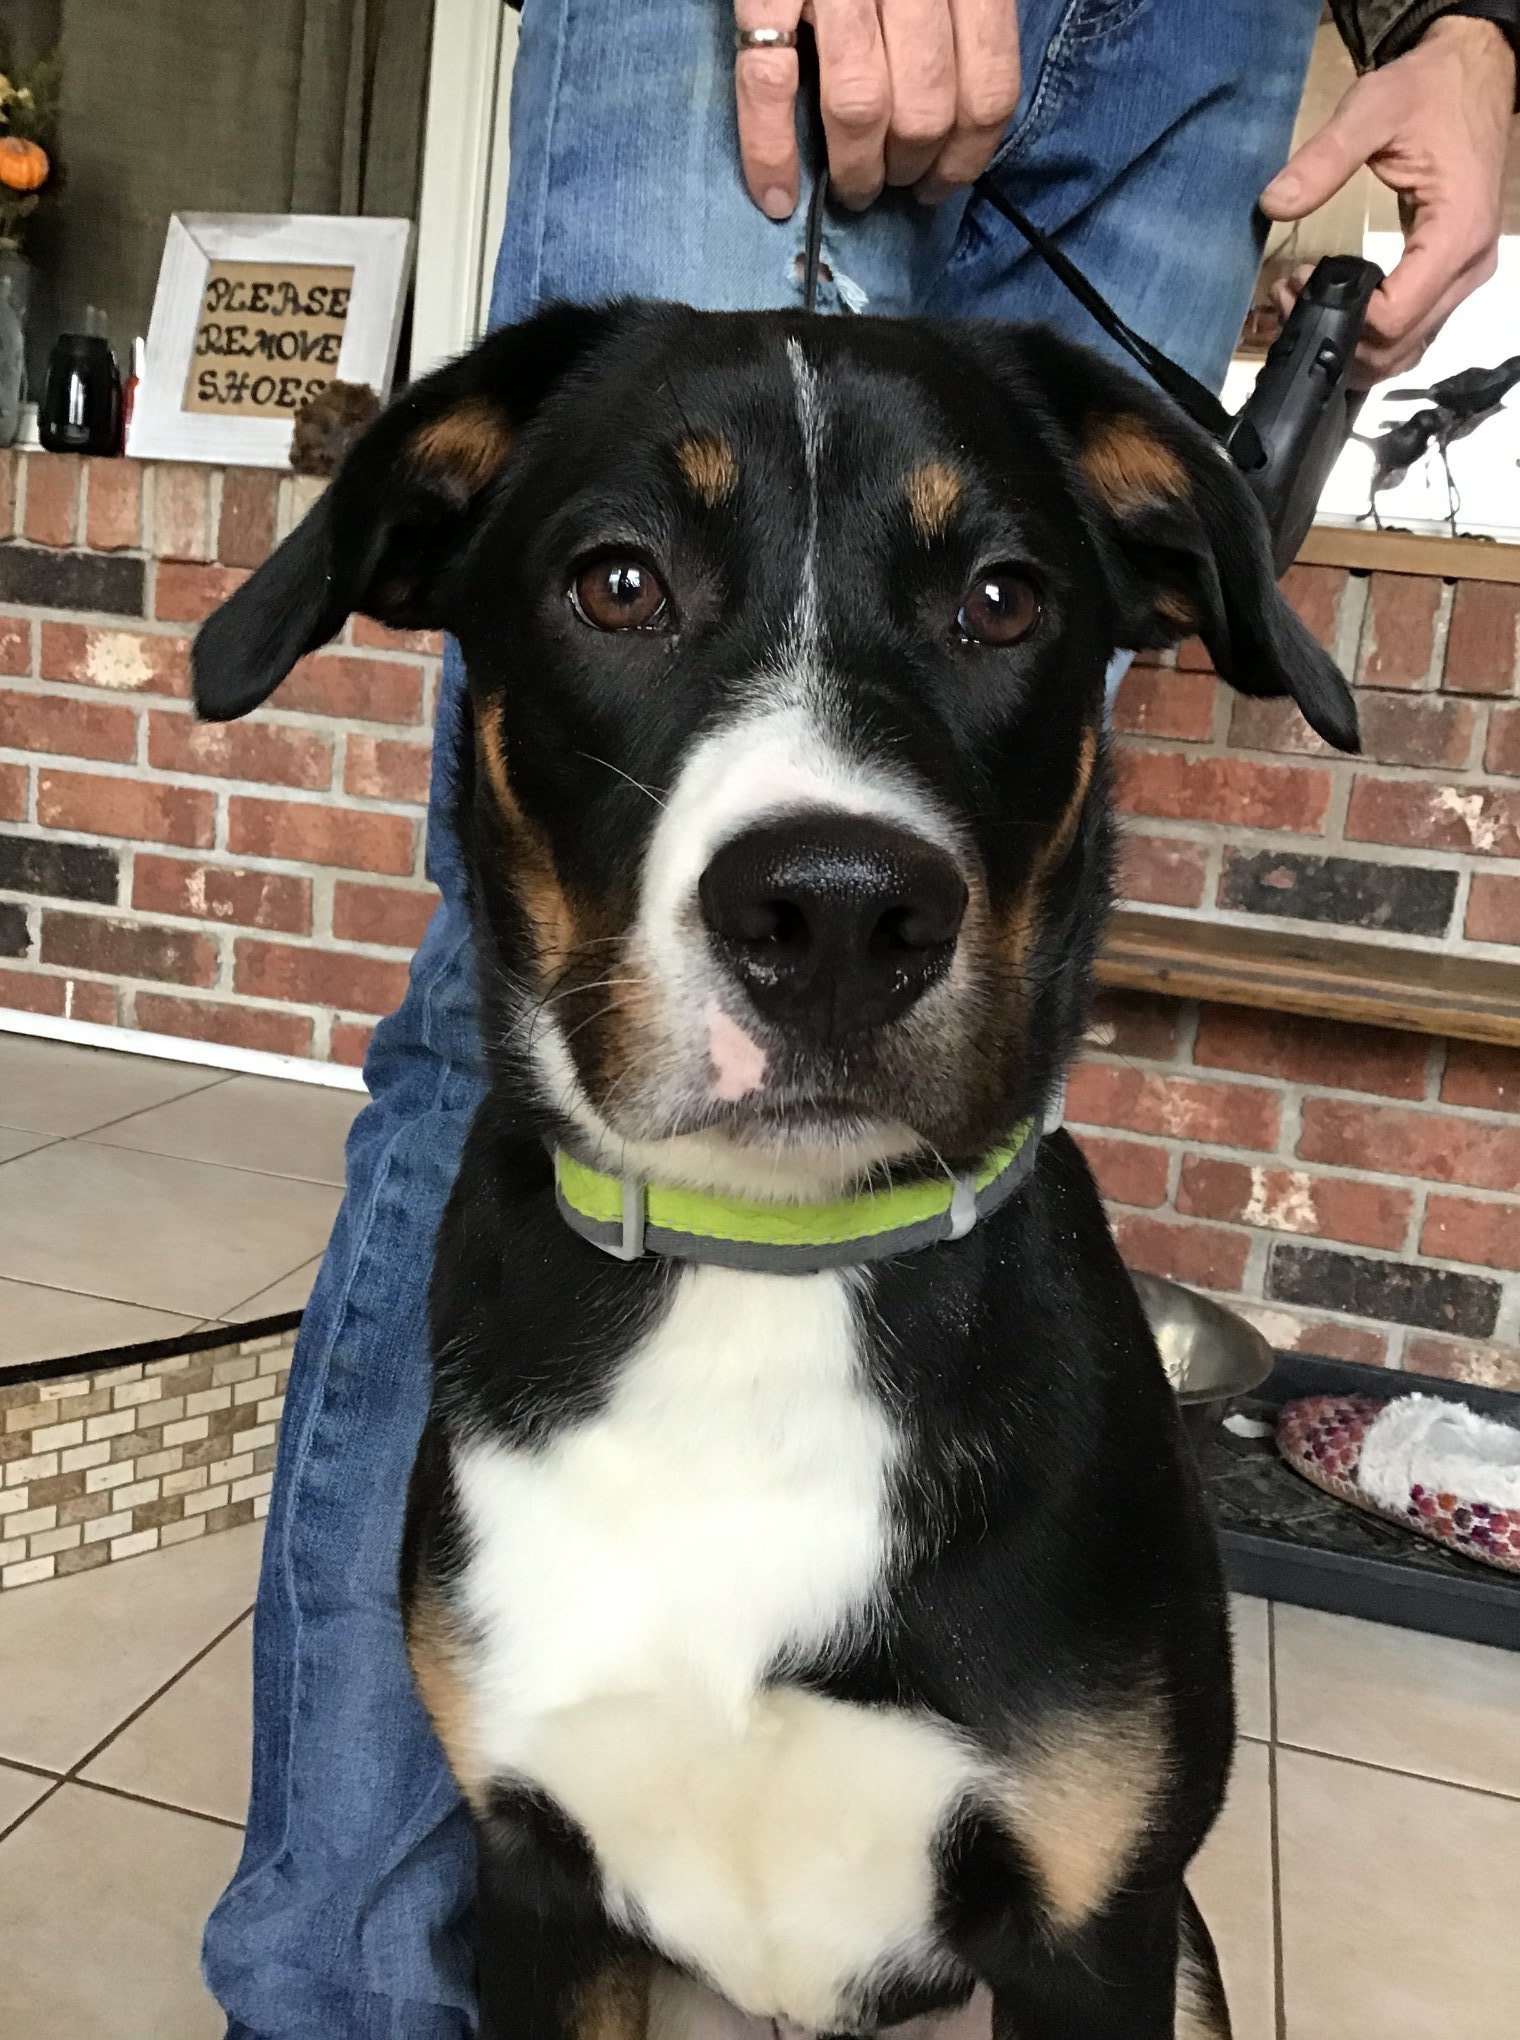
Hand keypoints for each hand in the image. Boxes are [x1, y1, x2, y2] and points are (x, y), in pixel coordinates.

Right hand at [734, 0, 1020, 219]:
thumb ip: (963, 7)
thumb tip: (959, 103)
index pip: (988, 88)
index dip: (969, 156)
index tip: (941, 182)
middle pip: (928, 110)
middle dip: (910, 170)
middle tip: (890, 184)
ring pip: (861, 108)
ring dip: (857, 171)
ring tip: (852, 188)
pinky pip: (769, 84)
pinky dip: (768, 153)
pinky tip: (775, 196)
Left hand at [1260, 17, 1514, 384]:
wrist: (1476, 72)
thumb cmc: (1431, 89)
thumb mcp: (1372, 110)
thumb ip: (1323, 159)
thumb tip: (1274, 203)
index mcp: (1456, 234)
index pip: (1393, 318)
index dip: (1336, 318)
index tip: (1296, 284)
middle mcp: (1468, 267)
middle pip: (1397, 347)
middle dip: (1336, 336)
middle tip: (1288, 296)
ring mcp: (1465, 276)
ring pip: (1405, 350)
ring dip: (1350, 344)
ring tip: (1303, 302)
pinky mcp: (1453, 275)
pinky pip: (1413, 330)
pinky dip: (1370, 334)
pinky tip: (1335, 305)